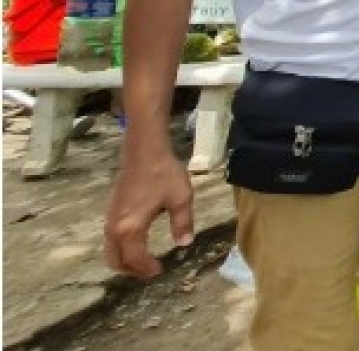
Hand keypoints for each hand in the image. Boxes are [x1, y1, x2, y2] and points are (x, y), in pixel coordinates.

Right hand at [104, 147, 193, 278]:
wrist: (144, 151)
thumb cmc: (163, 174)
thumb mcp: (180, 199)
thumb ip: (183, 223)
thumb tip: (185, 243)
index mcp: (131, 227)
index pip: (135, 258)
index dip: (146, 268)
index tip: (160, 271)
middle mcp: (115, 227)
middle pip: (116, 260)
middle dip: (132, 270)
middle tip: (151, 270)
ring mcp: (109, 219)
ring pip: (110, 251)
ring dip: (124, 261)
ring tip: (145, 261)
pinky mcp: (110, 211)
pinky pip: (110, 240)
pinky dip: (120, 249)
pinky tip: (137, 244)